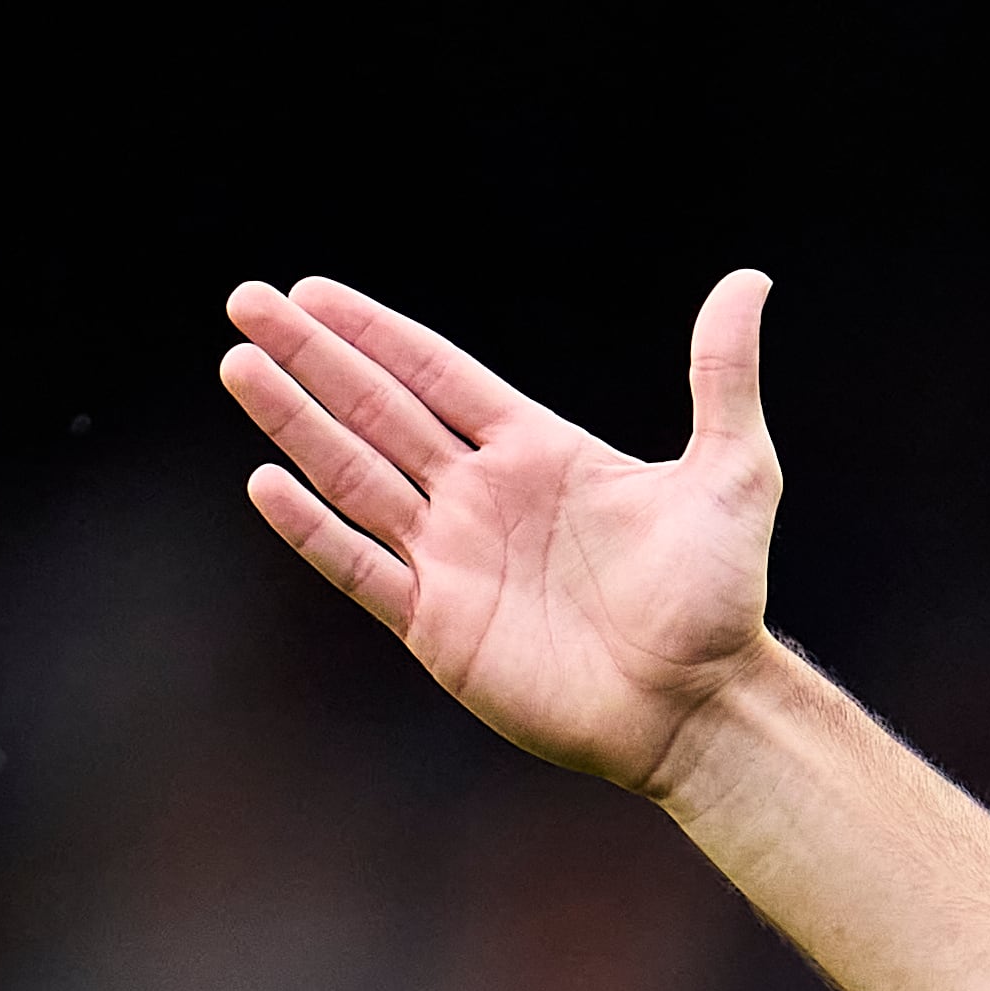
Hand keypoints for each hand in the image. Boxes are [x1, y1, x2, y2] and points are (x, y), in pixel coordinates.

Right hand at [219, 271, 780, 795]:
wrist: (701, 707)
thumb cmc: (721, 598)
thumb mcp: (734, 474)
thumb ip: (723, 378)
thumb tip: (749, 282)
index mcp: (538, 451)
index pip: (436, 374)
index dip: (374, 332)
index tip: (313, 290)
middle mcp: (483, 497)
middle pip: (378, 410)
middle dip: (313, 357)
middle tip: (245, 302)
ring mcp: (455, 560)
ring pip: (355, 475)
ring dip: (296, 422)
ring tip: (239, 365)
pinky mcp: (439, 625)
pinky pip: (360, 567)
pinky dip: (314, 528)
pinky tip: (266, 481)